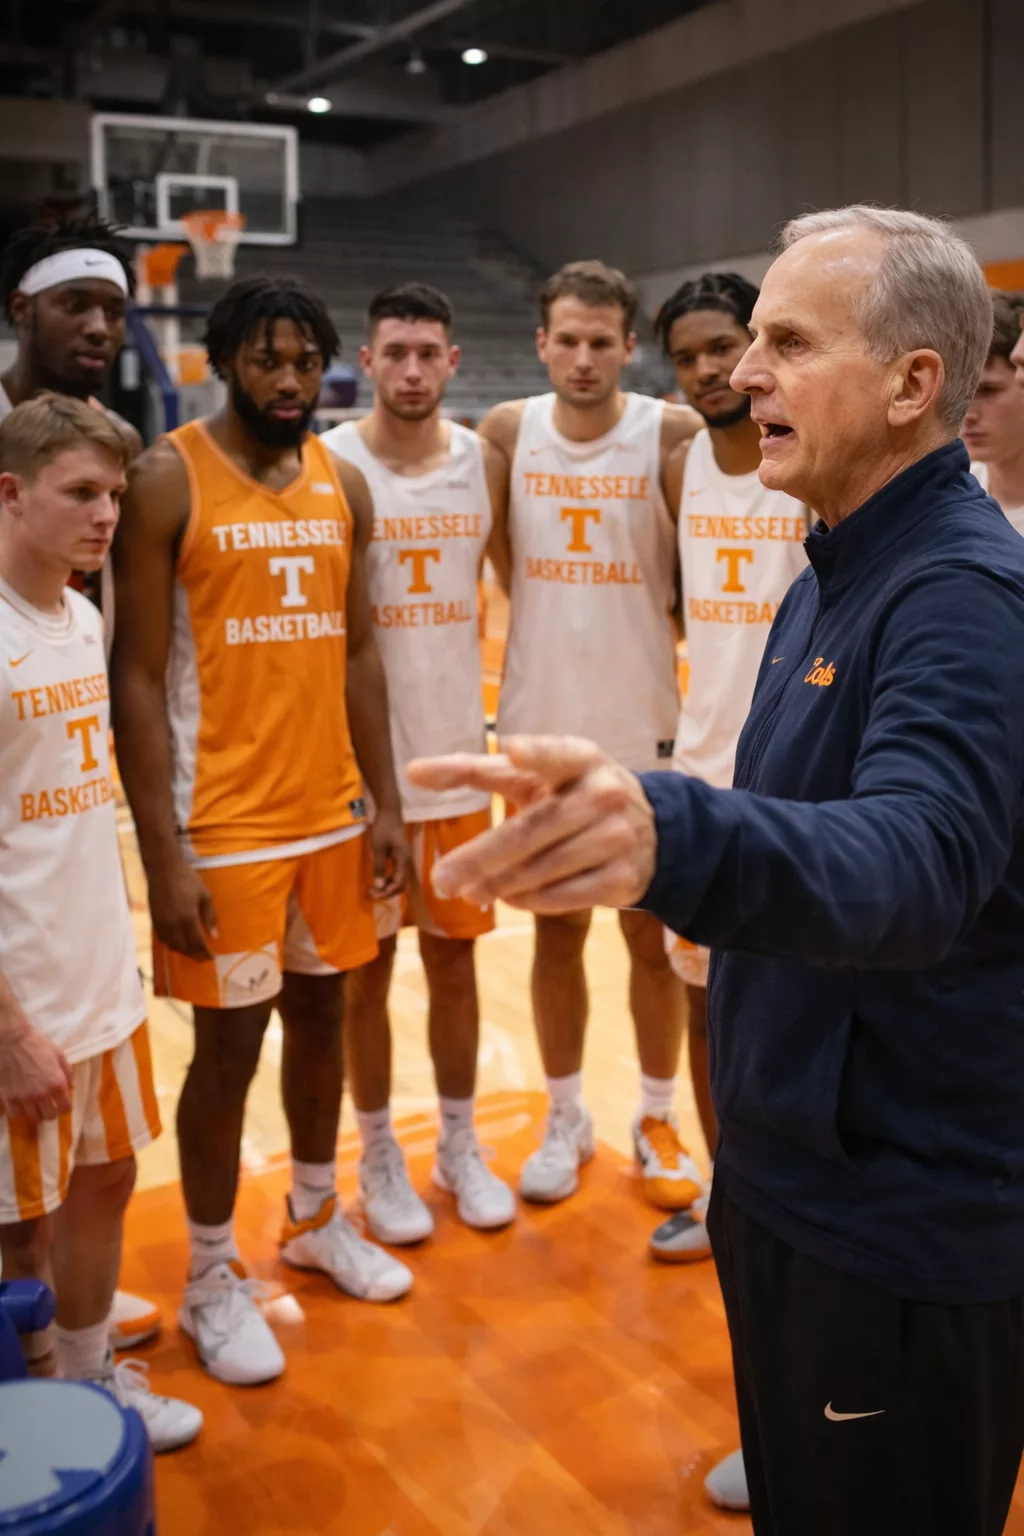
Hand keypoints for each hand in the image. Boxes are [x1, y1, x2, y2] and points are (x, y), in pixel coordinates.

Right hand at [0, 1021, 72, 1123]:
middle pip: (50, 1116)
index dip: (65, 1107)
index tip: (62, 1104)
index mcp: (57, 1083)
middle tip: (48, 1105)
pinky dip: (20, 1112)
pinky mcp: (9, 1098)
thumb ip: (68, 1072)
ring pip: (33, 1118)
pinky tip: (21, 1105)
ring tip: (35, 1105)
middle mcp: (42, 1094)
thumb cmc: (36, 1044)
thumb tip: (72, 1086)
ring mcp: (24, 1098)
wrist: (12, 1040)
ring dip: (36, 1113)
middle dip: (51, 1111)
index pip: (65, 1108)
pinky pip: (16, 1115)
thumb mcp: (58, 1054)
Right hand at [147, 851, 218, 960]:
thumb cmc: (187, 879)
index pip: (197, 943)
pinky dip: (172, 945)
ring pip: (172, 945)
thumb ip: (209, 916)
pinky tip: (179, 943)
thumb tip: (214, 935)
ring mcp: (162, 923)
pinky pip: (163, 939)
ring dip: (183, 952)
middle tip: (203, 959)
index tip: (211, 958)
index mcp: (187, 917)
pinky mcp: (154, 920)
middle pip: (184, 948)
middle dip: (195, 955)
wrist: (163, 868)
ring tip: (193, 953)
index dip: (205, 953)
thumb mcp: (204, 895)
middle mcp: (173, 923)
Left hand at [369, 806, 409, 898]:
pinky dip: (388, 878)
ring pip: (399, 879)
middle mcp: (407, 862)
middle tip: (373, 895)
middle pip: (401, 884)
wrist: (389, 812)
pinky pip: (396, 872)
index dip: (387, 892)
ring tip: (374, 889)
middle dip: (388, 892)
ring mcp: (404, 859)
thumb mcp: (378, 848)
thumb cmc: (383, 828)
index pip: (399, 883)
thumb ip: (379, 867)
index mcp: (404, 860)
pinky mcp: (400, 856)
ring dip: (387, 886)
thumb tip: (379, 886)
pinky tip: (378, 880)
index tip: (374, 895)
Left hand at [406, 735, 657, 912]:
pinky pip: (564, 896)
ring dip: (499, 885)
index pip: (557, 753)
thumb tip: (412, 772)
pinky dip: (530, 901)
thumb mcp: (534, 776)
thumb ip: (474, 771)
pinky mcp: (623, 878)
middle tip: (441, 879)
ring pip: (544, 869)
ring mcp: (618, 837)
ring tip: (469, 892)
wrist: (652, 833)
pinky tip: (508, 899)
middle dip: (481, 858)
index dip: (537, 752)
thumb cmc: (572, 794)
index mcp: (581, 759)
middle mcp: (604, 794)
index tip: (512, 749)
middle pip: (532, 830)